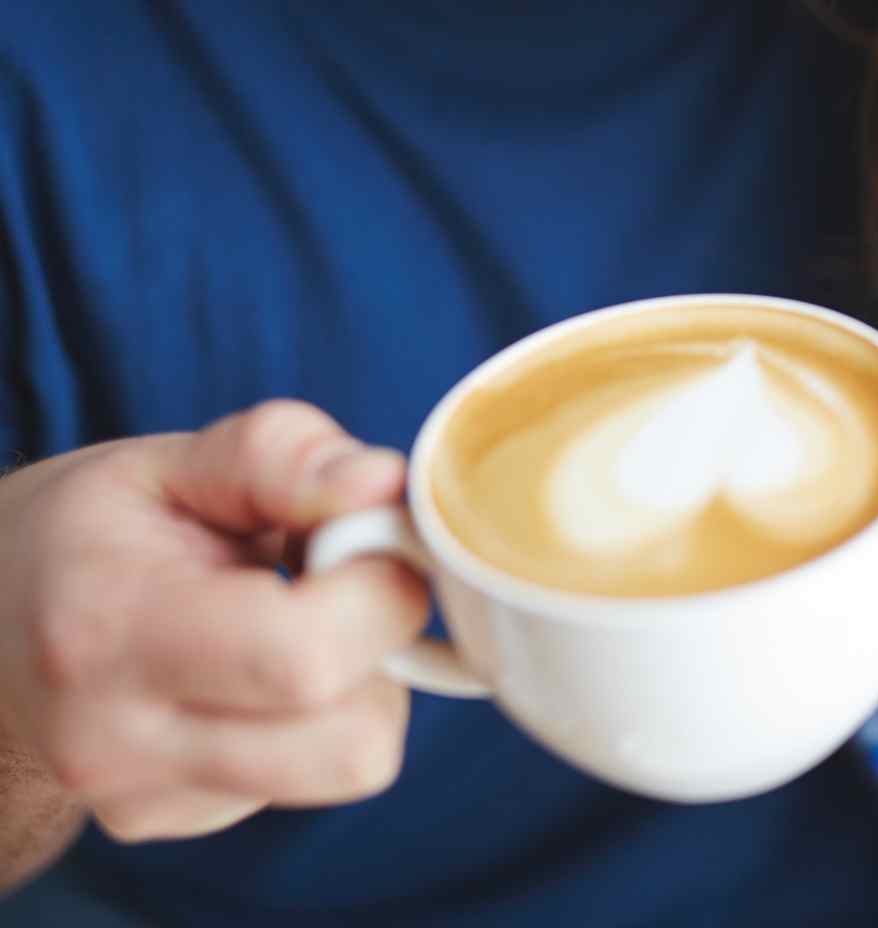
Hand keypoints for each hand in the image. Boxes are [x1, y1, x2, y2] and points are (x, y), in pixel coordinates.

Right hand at [0, 402, 430, 841]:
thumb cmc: (92, 530)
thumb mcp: (171, 461)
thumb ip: (280, 457)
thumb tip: (381, 484)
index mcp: (112, 629)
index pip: (304, 657)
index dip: (379, 590)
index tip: (364, 537)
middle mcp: (119, 739)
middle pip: (350, 742)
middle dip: (385, 649)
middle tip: (343, 584)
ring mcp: (145, 796)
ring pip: (348, 766)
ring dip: (360, 687)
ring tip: (296, 621)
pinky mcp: (174, 819)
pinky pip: (310, 779)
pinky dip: (314, 718)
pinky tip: (256, 670)